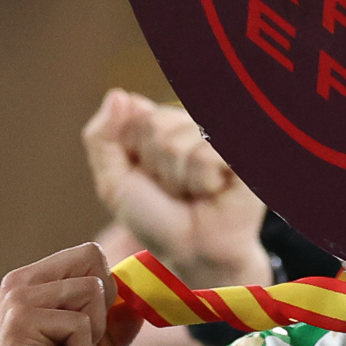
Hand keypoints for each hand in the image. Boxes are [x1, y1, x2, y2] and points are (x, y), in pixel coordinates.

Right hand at [0, 245, 146, 345]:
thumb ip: (116, 322)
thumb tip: (140, 302)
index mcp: (32, 279)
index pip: (89, 253)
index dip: (106, 287)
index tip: (90, 323)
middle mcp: (19, 281)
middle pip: (93, 258)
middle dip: (101, 304)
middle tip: (78, 338)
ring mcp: (17, 298)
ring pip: (92, 289)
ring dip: (91, 331)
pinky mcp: (21, 320)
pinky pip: (81, 323)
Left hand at [82, 93, 269, 290]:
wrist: (194, 251)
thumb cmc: (157, 219)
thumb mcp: (114, 182)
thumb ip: (102, 137)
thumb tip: (119, 94)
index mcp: (161, 125)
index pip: (136, 118)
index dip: (136, 155)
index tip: (151, 180)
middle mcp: (192, 125)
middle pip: (156, 126)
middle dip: (157, 167)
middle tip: (175, 191)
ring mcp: (219, 136)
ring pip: (179, 143)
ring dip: (180, 179)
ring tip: (195, 193)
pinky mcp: (243, 152)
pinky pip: (206, 155)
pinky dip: (203, 181)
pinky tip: (215, 191)